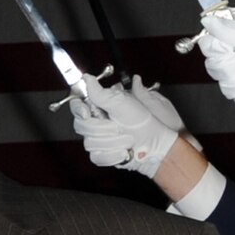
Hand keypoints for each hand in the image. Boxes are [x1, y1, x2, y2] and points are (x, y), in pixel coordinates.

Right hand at [68, 75, 188, 178]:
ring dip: (112, 142)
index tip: (87, 113)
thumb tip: (87, 78)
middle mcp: (97, 123)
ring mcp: (98, 140)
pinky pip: (97, 157)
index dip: (78, 108)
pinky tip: (124, 152)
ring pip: (89, 143)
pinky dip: (112, 155)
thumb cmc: (145, 122)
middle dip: (101, 128)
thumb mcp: (123, 103)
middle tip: (117, 127)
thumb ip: (101, 93)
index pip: (77, 105)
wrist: (156, 145)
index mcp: (101, 107)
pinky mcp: (101, 155)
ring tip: (128, 140)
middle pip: (81, 126)